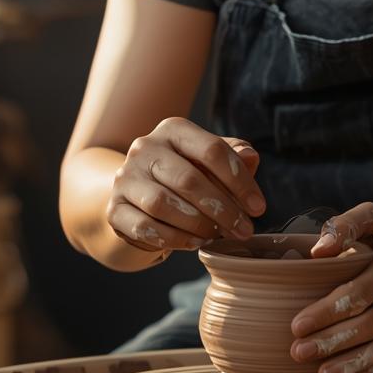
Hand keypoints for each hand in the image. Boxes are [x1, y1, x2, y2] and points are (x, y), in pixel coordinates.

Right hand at [106, 117, 264, 254]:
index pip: (212, 150)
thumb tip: (250, 157)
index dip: (240, 181)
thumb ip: (233, 156)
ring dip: (197, 225)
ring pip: (163, 204)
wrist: (138, 192)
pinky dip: (174, 239)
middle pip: (189, 179)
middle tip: (243, 230)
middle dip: (223, 209)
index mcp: (173, 130)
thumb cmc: (187, 173)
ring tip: (217, 236)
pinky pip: (145, 227)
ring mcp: (125, 177)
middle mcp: (145, 148)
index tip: (259, 208)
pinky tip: (194, 243)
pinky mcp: (114, 208)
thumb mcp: (211, 160)